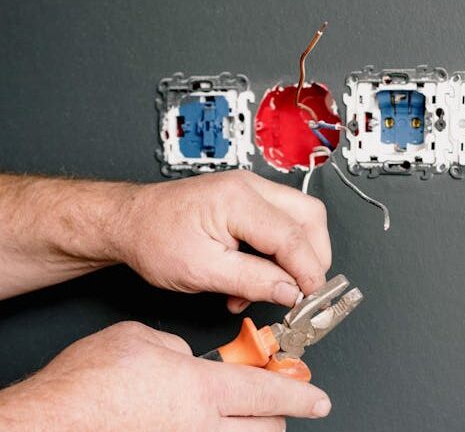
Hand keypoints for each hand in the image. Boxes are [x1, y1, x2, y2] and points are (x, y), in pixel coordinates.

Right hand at [0, 322, 331, 430]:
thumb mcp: (141, 339)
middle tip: (275, 400)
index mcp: (201, 390)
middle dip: (279, 413)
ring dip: (252, 431)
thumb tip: (187, 358)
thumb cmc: (88, 384)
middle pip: (266, 428)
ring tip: (242, 416)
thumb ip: (177, 347)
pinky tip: (205, 427)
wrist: (48, 424)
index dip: (300, 393)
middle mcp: (201, 430)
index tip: (318, 397)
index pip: (268, 392)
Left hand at [119, 171, 330, 311]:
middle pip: (309, 217)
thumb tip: (291, 292)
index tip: (310, 299)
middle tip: (303, 290)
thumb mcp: (201, 271)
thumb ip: (253, 281)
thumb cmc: (153, 239)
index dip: (307, 272)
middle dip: (314, 257)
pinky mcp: (246, 200)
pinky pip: (280, 223)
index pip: (292, 236)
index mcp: (237, 200)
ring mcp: (249, 190)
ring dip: (295, 257)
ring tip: (271, 288)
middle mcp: (249, 187)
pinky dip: (278, 253)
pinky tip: (257, 278)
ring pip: (299, 219)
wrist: (129, 221)